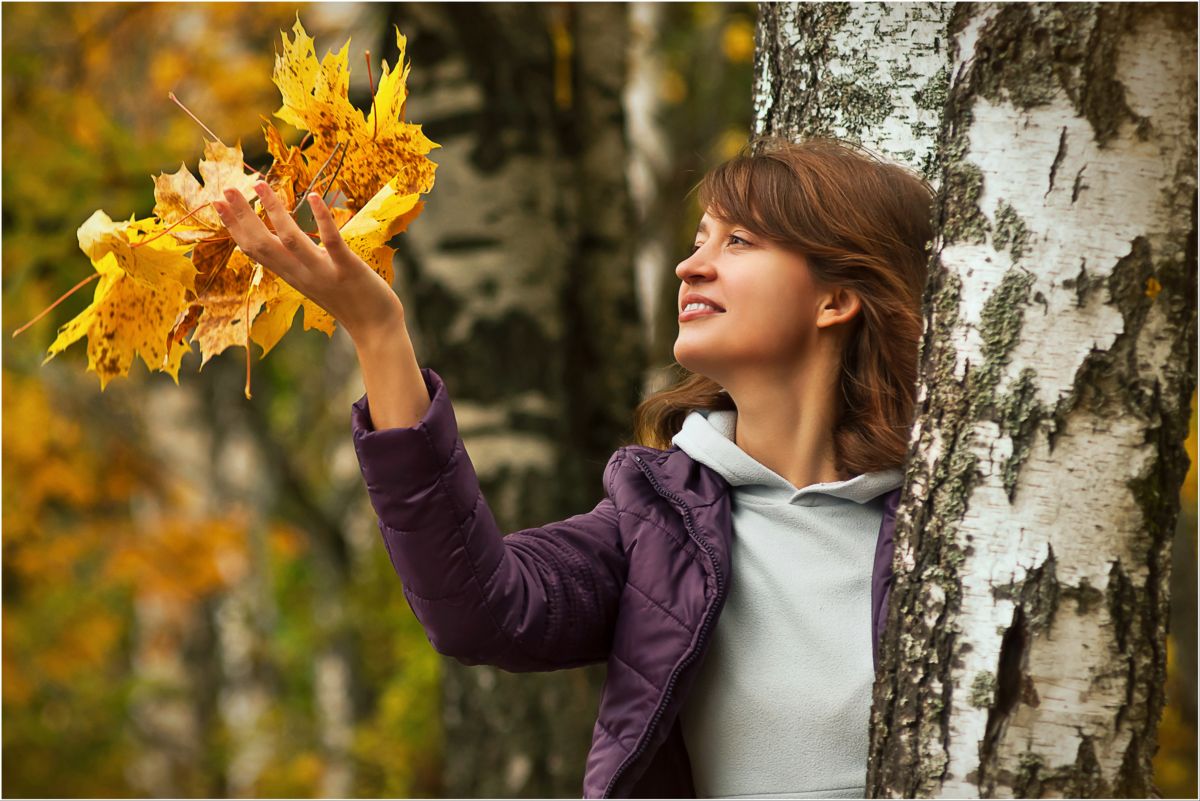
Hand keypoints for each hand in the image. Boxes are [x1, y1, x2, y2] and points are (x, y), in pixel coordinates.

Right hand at [212, 182, 404, 342]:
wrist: (375, 330)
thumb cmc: (349, 302)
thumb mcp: (315, 281)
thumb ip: (298, 263)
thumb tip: (282, 242)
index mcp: (291, 275)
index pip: (254, 250)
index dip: (234, 227)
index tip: (217, 204)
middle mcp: (301, 274)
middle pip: (263, 243)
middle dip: (243, 215)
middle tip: (225, 189)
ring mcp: (323, 272)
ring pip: (290, 239)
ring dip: (274, 210)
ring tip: (261, 184)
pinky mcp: (348, 269)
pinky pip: (331, 241)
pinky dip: (322, 219)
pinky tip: (313, 195)